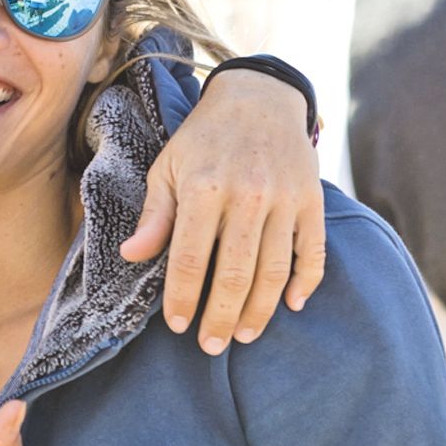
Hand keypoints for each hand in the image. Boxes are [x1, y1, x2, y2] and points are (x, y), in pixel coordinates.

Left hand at [119, 68, 325, 353]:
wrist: (260, 99)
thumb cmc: (203, 139)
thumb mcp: (168, 168)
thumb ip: (155, 215)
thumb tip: (132, 256)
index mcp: (205, 189)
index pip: (190, 259)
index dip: (182, 297)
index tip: (177, 325)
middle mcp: (248, 196)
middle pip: (235, 274)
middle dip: (221, 318)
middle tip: (211, 346)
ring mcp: (284, 200)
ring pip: (274, 271)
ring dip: (260, 311)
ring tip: (244, 335)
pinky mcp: (312, 202)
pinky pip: (313, 252)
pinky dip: (306, 283)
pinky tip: (292, 306)